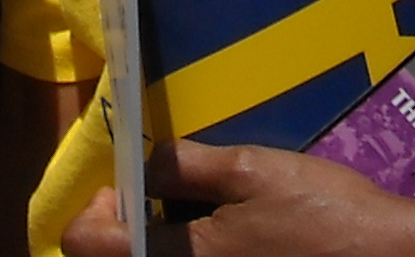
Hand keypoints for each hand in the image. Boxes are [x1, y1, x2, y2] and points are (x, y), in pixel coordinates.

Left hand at [61, 141, 414, 256]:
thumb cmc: (324, 213)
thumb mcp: (251, 170)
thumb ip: (185, 166)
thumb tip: (139, 165)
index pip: (90, 243)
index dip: (92, 210)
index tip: (120, 186)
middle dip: (125, 227)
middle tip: (156, 194)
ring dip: (161, 239)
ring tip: (191, 209)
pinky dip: (194, 250)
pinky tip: (224, 232)